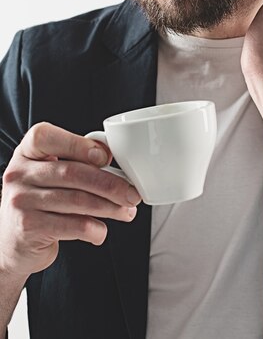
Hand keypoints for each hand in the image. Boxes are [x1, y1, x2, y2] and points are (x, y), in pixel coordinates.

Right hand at [0, 122, 141, 278]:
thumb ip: (75, 161)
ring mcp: (20, 201)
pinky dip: (94, 229)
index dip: (78, 145)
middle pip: (71, 172)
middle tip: (132, 193)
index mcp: (27, 151)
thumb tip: (113, 158)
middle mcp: (19, 173)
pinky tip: (102, 230)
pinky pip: (71, 225)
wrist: (12, 241)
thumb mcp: (50, 173)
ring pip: (76, 200)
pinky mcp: (28, 228)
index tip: (106, 157)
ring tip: (127, 211)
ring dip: (109, 207)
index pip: (47, 137)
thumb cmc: (41, 200)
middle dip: (109, 183)